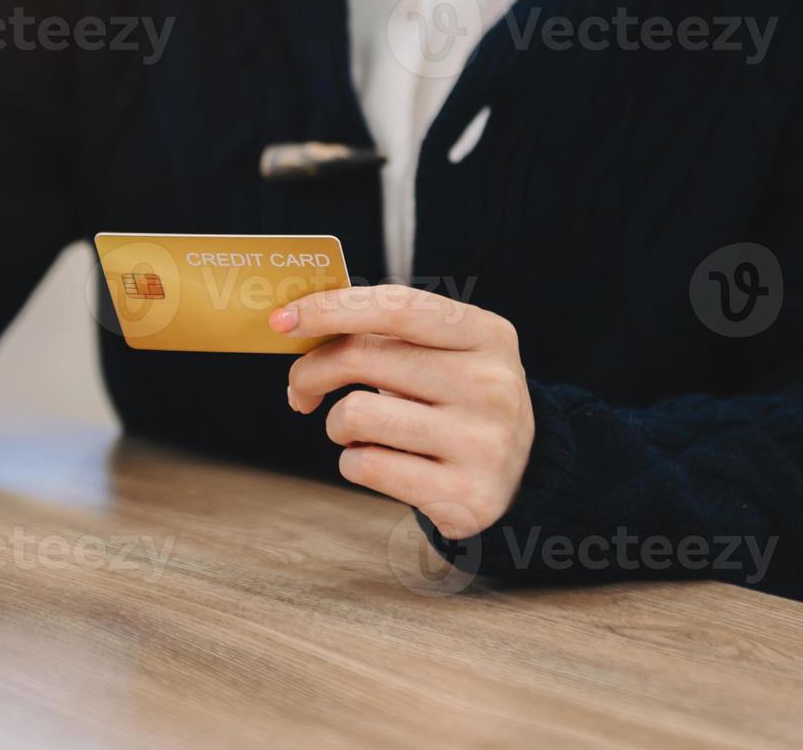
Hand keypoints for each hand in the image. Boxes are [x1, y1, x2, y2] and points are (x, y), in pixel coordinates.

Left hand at [272, 286, 533, 539]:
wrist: (520, 475)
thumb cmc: (455, 400)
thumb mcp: (445, 353)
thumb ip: (386, 332)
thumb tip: (298, 321)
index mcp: (487, 335)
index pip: (396, 307)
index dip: (329, 308)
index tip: (282, 321)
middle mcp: (492, 384)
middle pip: (361, 358)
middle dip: (311, 371)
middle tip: (300, 388)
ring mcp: (483, 443)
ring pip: (356, 415)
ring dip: (337, 424)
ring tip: (355, 430)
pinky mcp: (465, 495)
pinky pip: (365, 466)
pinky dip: (354, 462)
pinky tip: (379, 462)